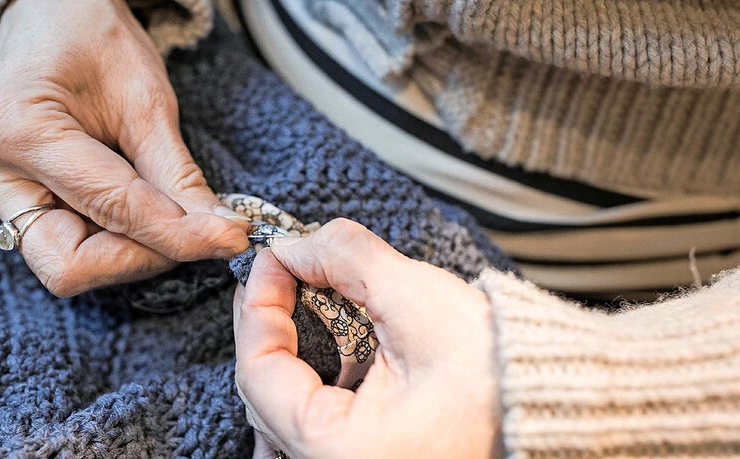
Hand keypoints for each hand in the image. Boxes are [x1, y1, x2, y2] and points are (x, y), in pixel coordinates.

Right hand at [0, 0, 248, 295]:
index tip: (231, 237)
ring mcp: (4, 195)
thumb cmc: (95, 42)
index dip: (178, 233)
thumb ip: (179, 176)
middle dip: (142, 257)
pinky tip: (152, 215)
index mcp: (19, 132)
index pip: (112, 210)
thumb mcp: (148, 101)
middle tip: (197, 233)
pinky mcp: (22, 206)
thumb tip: (222, 235)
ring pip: (72, 266)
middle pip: (70, 265)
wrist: (55, 20)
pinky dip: (123, 243)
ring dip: (136, 253)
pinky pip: (75, 248)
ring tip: (176, 215)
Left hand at [234, 219, 501, 457]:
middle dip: (268, 326)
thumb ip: (345, 259)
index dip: (259, 304)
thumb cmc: (499, 370)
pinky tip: (311, 358)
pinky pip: (310, 432)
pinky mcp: (365, 458)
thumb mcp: (418, 299)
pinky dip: (304, 389)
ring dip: (280, 360)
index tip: (273, 258)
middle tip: (281, 273)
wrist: (549, 400)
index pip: (261, 371)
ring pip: (282, 417)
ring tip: (287, 309)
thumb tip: (296, 245)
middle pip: (265, 396)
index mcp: (338, 449)